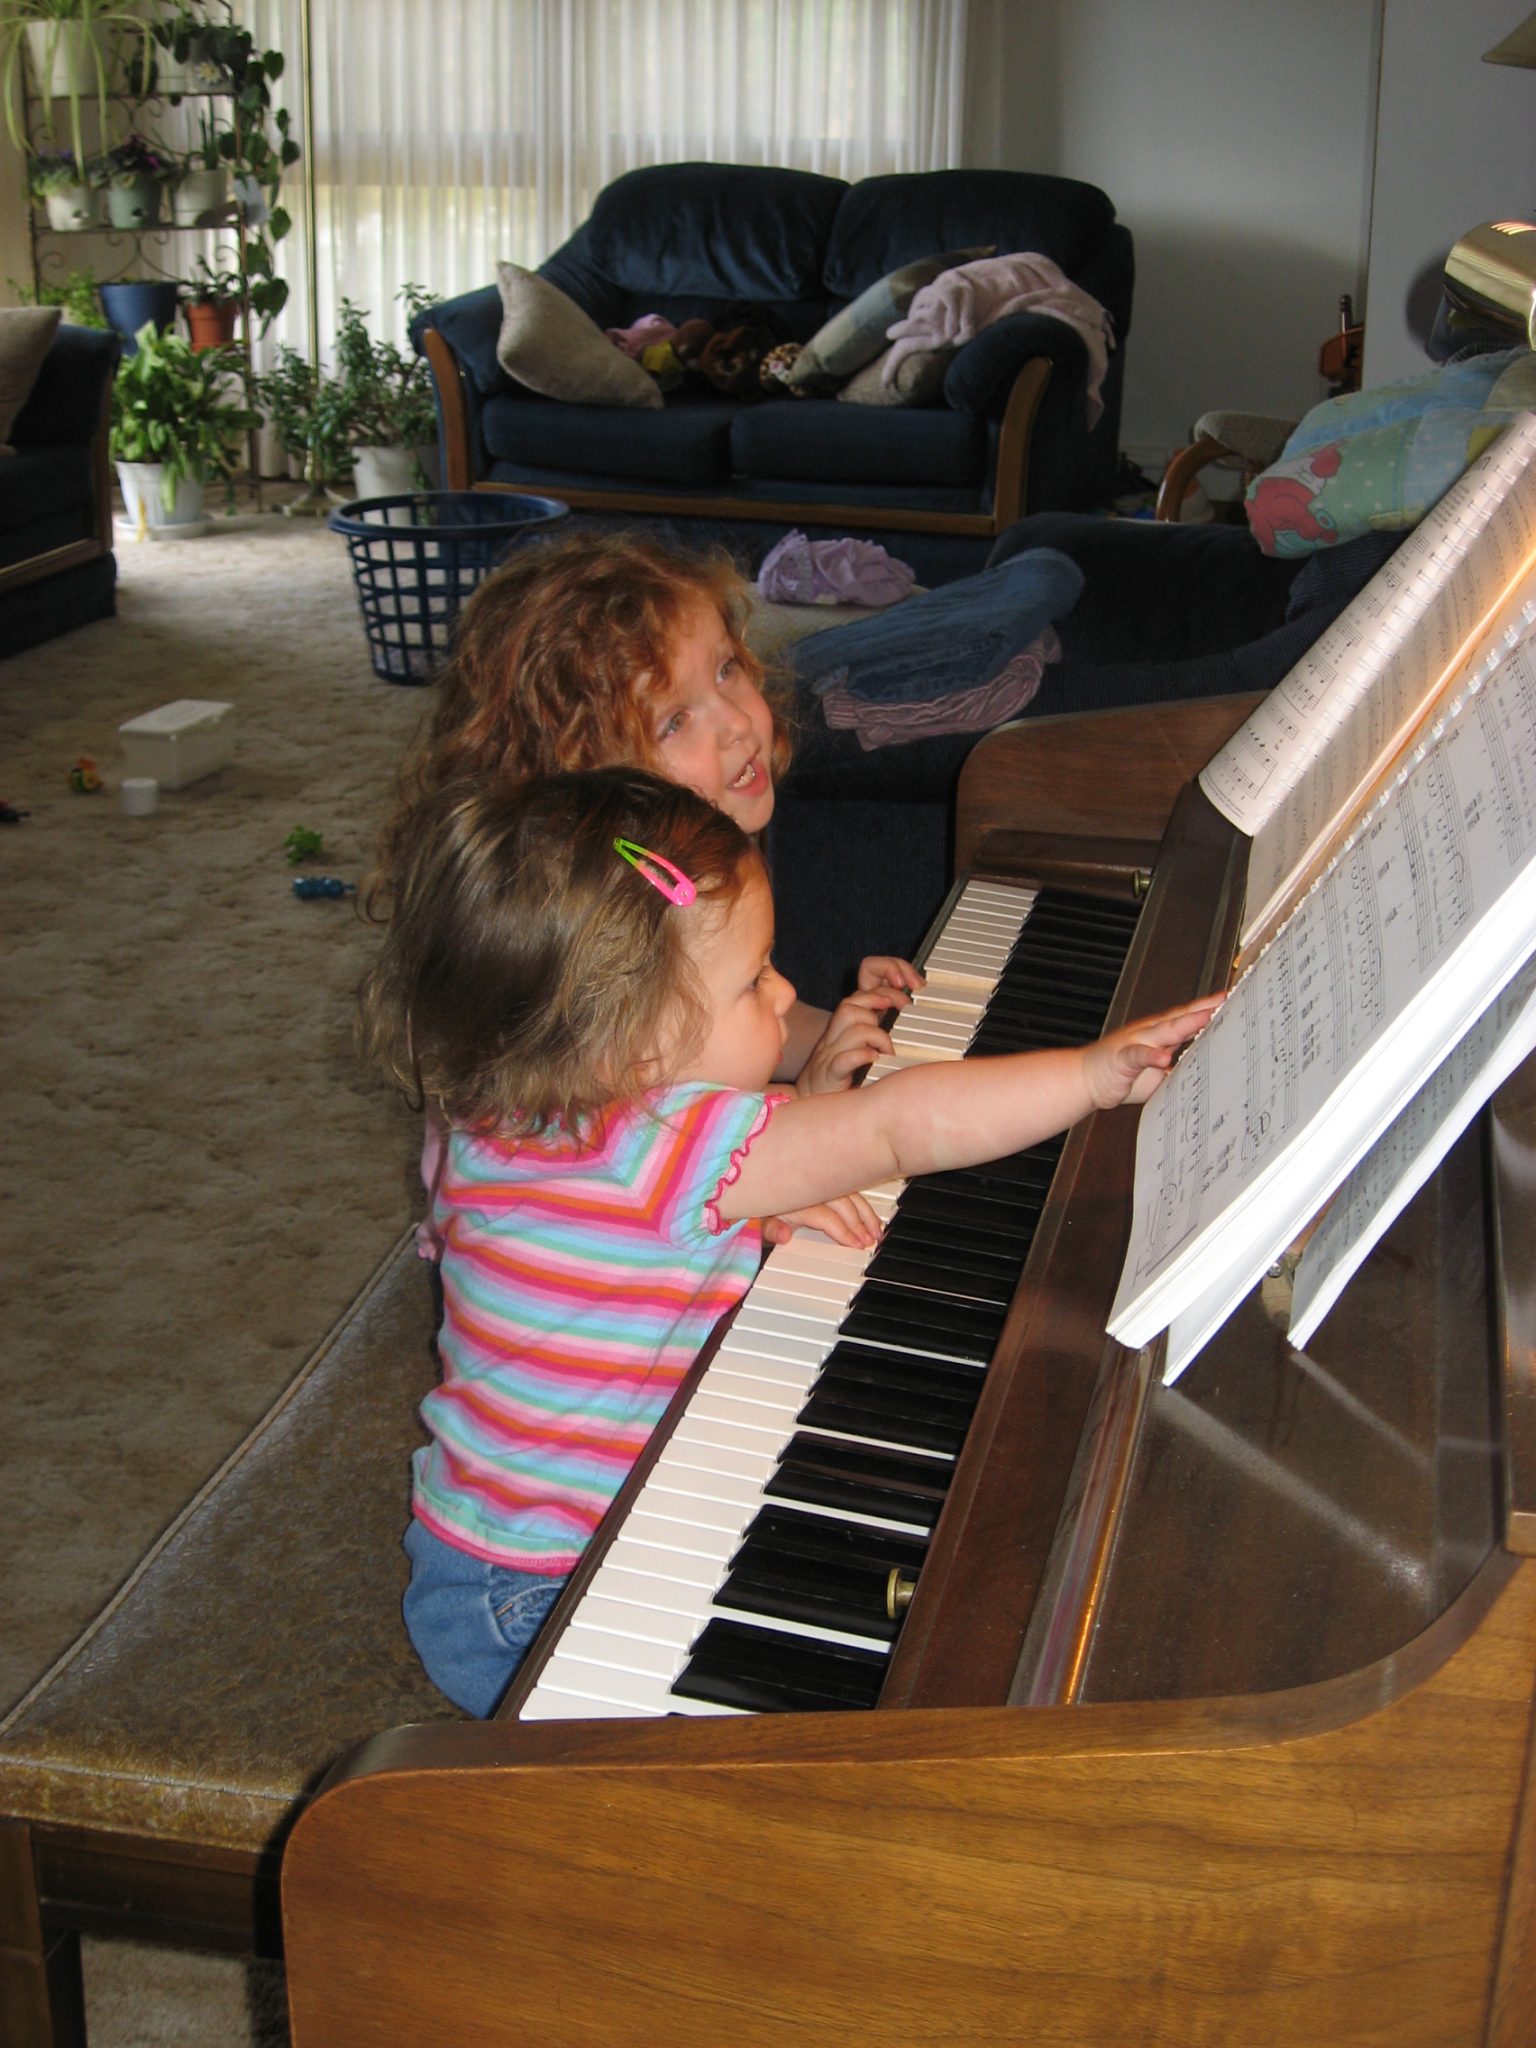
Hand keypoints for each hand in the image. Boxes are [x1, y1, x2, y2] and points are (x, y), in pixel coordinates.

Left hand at [761, 1194, 883, 1248]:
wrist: (751, 1183)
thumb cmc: (757, 1209)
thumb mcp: (755, 1222)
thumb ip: (769, 1230)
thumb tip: (783, 1236)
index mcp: (794, 1199)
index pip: (826, 1216)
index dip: (843, 1231)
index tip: (857, 1245)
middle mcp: (808, 1187)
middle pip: (842, 1203)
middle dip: (859, 1224)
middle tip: (871, 1242)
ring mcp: (817, 1182)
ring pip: (849, 1194)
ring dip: (865, 1213)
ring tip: (877, 1232)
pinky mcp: (824, 1179)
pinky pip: (847, 1188)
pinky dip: (862, 1203)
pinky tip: (872, 1217)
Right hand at [795, 959, 923, 1096]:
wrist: (810, 1101)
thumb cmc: (843, 1074)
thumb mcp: (865, 1042)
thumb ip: (882, 1023)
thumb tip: (912, 1009)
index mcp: (848, 1020)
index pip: (864, 978)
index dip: (888, 970)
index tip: (912, 983)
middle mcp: (837, 1031)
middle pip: (853, 999)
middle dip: (884, 997)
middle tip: (904, 1010)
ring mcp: (830, 1051)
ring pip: (849, 1021)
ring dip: (876, 1033)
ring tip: (888, 1049)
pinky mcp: (829, 1074)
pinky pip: (842, 1058)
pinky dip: (861, 1056)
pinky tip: (874, 1060)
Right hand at [1083, 995, 1224, 1110]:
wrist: (1085, 1079)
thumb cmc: (1122, 1075)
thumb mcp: (1159, 1074)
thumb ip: (1180, 1069)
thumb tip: (1206, 1070)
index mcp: (1161, 1035)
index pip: (1189, 1018)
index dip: (1210, 1009)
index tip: (1232, 999)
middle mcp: (1150, 1033)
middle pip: (1181, 1017)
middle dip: (1204, 1008)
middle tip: (1226, 999)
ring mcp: (1135, 1042)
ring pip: (1163, 1030)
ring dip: (1184, 1023)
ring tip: (1204, 1018)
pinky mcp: (1122, 1058)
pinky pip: (1138, 1055)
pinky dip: (1152, 1055)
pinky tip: (1164, 1057)